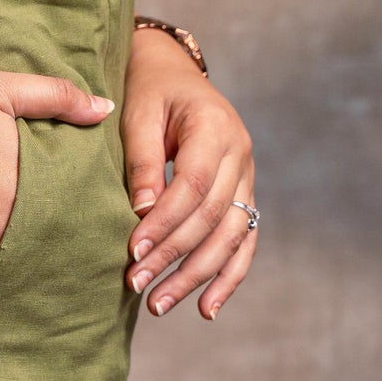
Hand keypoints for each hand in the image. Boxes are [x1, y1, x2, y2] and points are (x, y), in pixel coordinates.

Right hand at [0, 71, 115, 289]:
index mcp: (42, 187)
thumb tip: (104, 109)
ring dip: (20, 257)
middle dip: (50, 235)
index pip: (75, 208)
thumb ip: (55, 96)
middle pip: (52, 239)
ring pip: (21, 264)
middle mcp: (25, 228)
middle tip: (30, 224)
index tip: (63, 204)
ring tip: (6, 242)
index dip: (74, 208)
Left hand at [121, 28, 257, 320]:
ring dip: (199, 275)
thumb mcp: (137, 114)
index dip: (165, 222)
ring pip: (233, 236)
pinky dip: (228, 276)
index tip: (133, 251)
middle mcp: (240, 154)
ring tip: (162, 304)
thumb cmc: (149, 91)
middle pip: (214, 216)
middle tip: (139, 286)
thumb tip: (142, 212)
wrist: (173, 72)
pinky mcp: (244, 194)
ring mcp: (247, 175)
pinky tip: (207, 308)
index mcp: (215, 127)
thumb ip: (143, 161)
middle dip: (176, 256)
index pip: (194, 185)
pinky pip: (245, 241)